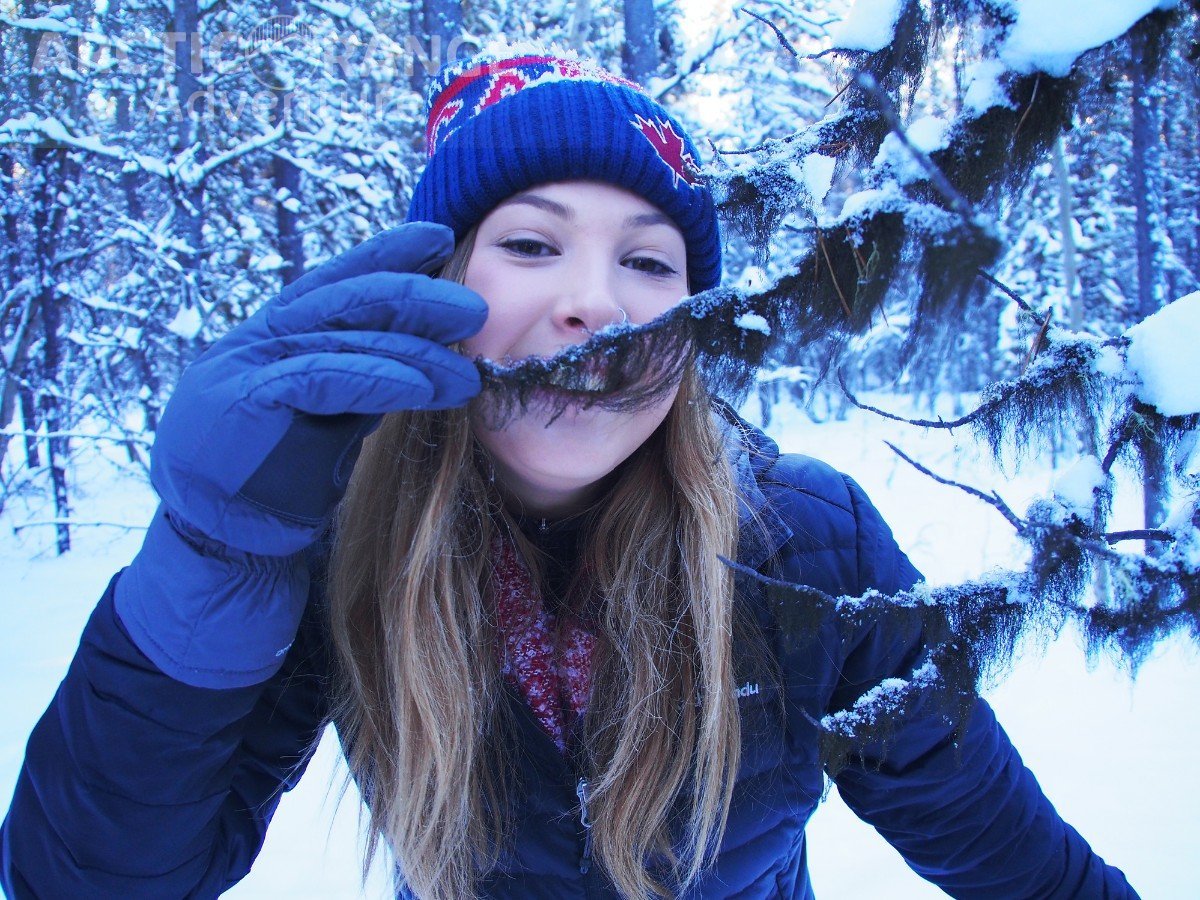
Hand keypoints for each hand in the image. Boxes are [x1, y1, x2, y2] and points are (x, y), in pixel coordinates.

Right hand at [152, 222, 484, 555]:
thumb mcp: (325, 420)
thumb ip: (356, 380)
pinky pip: (324, 378)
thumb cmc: (279, 482)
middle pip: (342, 300)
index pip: (335, 284)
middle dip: (412, 295)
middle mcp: (255, 341)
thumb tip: (415, 357)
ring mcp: (243, 367)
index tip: (438, 237)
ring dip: (413, 351)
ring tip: (466, 369)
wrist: (224, 543)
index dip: (385, 256)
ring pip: (341, 338)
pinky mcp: (243, 403)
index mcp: (274, 338)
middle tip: (474, 306)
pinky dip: (378, 378)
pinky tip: (423, 385)